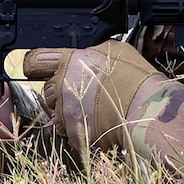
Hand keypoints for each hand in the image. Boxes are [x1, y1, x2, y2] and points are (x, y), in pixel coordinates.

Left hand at [23, 40, 157, 163]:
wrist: (149, 110)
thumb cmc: (137, 80)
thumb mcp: (115, 50)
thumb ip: (92, 52)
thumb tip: (87, 55)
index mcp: (71, 61)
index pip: (37, 60)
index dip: (34, 65)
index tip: (33, 69)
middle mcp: (64, 85)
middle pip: (48, 90)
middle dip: (60, 93)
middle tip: (82, 95)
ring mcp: (67, 111)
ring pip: (56, 113)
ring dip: (68, 113)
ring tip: (93, 112)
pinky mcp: (74, 133)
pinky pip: (69, 132)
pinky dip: (80, 131)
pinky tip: (98, 125)